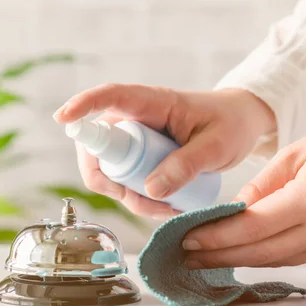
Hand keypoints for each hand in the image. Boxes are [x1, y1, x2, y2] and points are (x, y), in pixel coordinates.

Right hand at [53, 84, 275, 219]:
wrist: (242, 124)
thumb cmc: (231, 124)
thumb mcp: (216, 146)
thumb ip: (186, 165)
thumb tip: (150, 190)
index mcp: (153, 103)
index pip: (110, 97)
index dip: (83, 106)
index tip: (62, 118)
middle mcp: (137, 119)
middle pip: (98, 146)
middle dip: (110, 181)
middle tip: (146, 202)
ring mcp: (137, 140)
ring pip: (111, 171)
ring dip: (129, 196)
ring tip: (167, 209)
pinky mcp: (142, 157)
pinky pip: (126, 180)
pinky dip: (138, 198)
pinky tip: (165, 207)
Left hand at [182, 117, 305, 268]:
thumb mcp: (297, 152)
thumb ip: (262, 186)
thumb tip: (233, 211)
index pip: (251, 227)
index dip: (216, 236)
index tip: (188, 238)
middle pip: (259, 252)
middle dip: (219, 255)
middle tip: (187, 256)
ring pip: (275, 260)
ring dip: (239, 260)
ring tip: (207, 257)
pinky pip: (294, 258)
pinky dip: (265, 256)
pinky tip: (243, 253)